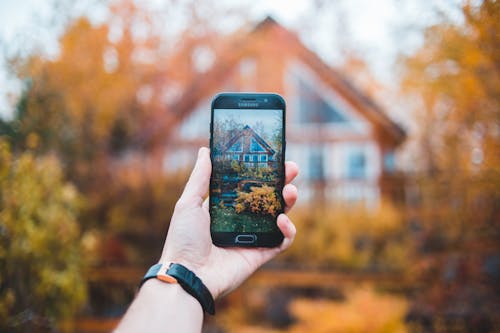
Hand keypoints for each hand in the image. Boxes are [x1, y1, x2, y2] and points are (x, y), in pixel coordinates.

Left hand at [159, 147, 297, 298]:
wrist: (187, 274)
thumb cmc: (183, 239)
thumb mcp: (188, 202)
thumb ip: (200, 178)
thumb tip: (205, 150)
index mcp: (225, 208)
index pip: (249, 185)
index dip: (262, 172)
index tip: (273, 157)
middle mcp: (241, 221)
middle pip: (268, 198)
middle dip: (282, 182)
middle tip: (291, 168)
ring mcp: (252, 238)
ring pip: (279, 216)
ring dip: (289, 202)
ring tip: (291, 191)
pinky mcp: (260, 254)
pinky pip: (282, 241)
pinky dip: (288, 230)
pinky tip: (281, 220)